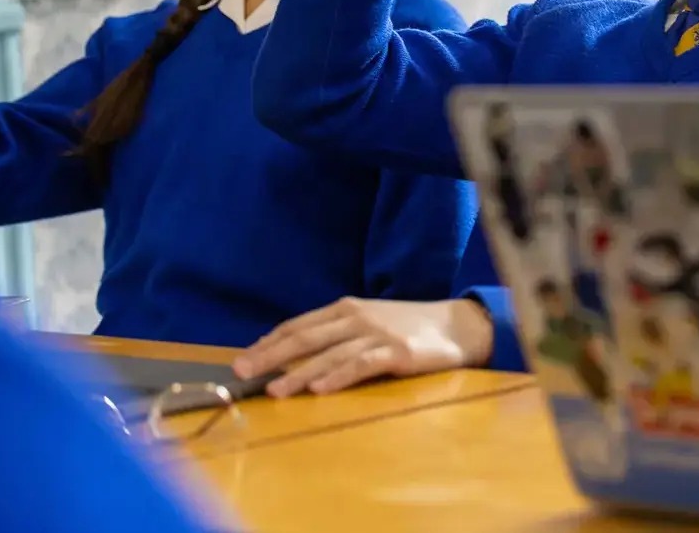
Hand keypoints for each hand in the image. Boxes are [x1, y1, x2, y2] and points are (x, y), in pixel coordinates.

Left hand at [233, 297, 494, 397]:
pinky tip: (321, 389)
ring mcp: (376, 335)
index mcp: (346, 309)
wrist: (456, 326)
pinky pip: (362, 365)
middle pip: (305, 338)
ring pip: (329, 355)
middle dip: (270, 355)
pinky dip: (339, 376)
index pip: (299, 325)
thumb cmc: (408, 326)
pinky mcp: (396, 353)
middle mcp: (356, 318)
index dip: (269, 342)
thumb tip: (295, 354)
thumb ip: (337, 334)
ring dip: (299, 373)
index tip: (243, 358)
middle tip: (242, 371)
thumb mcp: (369, 322)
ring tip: (275, 390)